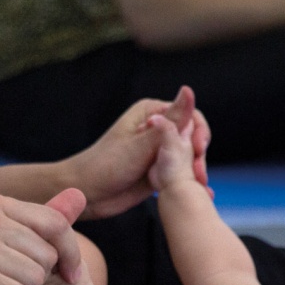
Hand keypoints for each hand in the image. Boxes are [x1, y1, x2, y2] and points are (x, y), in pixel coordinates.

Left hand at [66, 86, 209, 219]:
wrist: (85, 194)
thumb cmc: (105, 166)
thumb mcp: (142, 144)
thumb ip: (170, 122)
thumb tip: (189, 90)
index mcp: (152, 113)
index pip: (190, 116)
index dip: (199, 132)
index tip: (199, 150)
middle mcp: (158, 129)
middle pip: (192, 138)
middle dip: (198, 156)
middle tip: (198, 176)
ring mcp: (159, 152)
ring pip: (189, 158)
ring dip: (196, 171)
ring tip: (198, 187)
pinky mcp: (158, 172)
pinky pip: (181, 174)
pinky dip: (189, 182)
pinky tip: (198, 194)